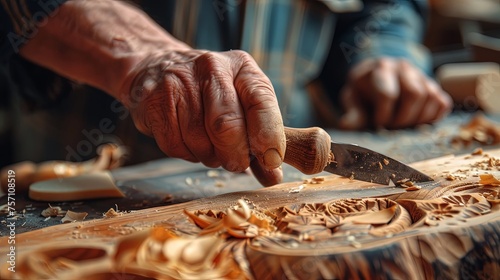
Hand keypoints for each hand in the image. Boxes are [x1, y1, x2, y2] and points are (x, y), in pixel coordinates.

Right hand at [118, 49, 285, 185]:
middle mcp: (211, 68)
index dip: (269, 135)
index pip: (261, 102)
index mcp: (241, 67)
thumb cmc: (210, 93)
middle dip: (236, 154)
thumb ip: (260, 138)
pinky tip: (190, 143)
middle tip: (237, 164)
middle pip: (227, 125)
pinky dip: (188, 155)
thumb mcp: (242, 102)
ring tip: (211, 148)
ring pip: (200, 140)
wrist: (156, 69)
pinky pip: (175, 146)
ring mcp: (179, 82)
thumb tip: (272, 176)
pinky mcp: (153, 102)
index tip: (272, 160)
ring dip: (210, 157)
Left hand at [339, 58, 451, 129]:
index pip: (388, 93)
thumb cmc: (363, 92)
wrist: (376, 79)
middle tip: (391, 128)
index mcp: (380, 68)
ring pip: (431, 98)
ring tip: (401, 127)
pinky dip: (432, 118)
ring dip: (417, 119)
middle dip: (403, 118)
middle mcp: (404, 68)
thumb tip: (345, 125)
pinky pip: (443, 104)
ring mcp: (422, 76)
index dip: (383, 115)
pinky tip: (416, 123)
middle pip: (415, 94)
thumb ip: (352, 112)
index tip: (377, 125)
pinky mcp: (434, 87)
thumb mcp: (352, 99)